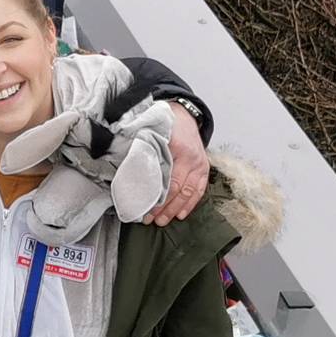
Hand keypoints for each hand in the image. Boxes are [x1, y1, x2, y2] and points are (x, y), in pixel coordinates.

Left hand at [146, 104, 210, 225]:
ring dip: (175, 209)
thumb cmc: (167, 124)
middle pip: (178, 189)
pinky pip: (199, 190)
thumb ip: (146, 151)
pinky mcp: (204, 168)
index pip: (167, 179)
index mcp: (178, 148)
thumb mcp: (154, 133)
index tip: (143, 207)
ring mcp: (200, 164)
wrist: (185, 115)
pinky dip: (190, 204)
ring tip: (162, 221)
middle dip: (164, 207)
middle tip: (150, 219)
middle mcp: (192, 158)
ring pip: (189, 192)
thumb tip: (130, 170)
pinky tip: (181, 214)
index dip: (156, 196)